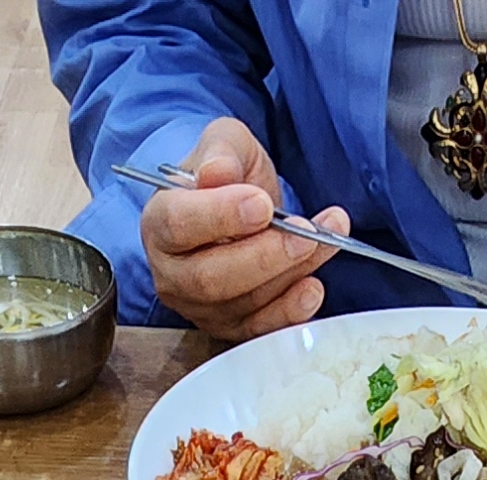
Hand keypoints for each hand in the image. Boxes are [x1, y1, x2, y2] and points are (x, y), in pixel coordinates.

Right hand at [142, 118, 352, 340]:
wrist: (241, 204)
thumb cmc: (226, 174)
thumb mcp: (224, 143)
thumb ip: (221, 152)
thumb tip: (217, 172)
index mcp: (159, 222)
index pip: (179, 225)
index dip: (221, 217)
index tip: (263, 204)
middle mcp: (172, 272)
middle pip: (210, 278)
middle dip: (264, 257)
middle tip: (306, 233)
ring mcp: (199, 307)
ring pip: (242, 303)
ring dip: (290, 274)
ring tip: (326, 241)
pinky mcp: (231, 327)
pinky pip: (260, 328)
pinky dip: (290, 312)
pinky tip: (313, 288)